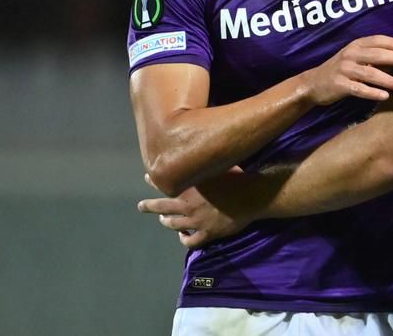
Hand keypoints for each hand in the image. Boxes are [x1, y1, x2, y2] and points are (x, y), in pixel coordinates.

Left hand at [138, 169, 256, 247]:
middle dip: (149, 206)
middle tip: (141, 206)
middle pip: (162, 207)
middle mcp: (189, 205)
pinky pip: (190, 242)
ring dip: (166, 222)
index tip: (148, 177)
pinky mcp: (207, 233)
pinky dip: (184, 240)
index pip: (166, 184)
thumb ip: (205, 164)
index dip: (155, 181)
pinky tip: (183, 237)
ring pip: (173, 225)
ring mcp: (196, 221)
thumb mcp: (218, 165)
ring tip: (163, 220)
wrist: (252, 195)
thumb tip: (202, 151)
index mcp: (190, 188)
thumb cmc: (237, 177)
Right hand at [302, 35, 392, 104]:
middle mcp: (350, 55)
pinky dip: (373, 93)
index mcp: (355, 45)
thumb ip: (372, 56)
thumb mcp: (353, 57)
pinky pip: (360, 89)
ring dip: (391, 81)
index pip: (377, 40)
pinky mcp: (340, 85)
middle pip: (378, 55)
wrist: (313, 83)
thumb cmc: (340, 69)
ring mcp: (344, 70)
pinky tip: (385, 96)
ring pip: (372, 74)